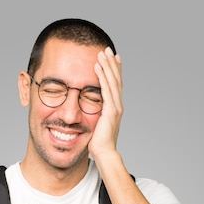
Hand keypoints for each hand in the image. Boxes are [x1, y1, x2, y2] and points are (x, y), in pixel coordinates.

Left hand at [88, 47, 122, 161]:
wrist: (104, 154)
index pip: (115, 85)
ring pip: (112, 81)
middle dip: (112, 63)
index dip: (114, 71)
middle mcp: (117, 105)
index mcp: (115, 108)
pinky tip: (97, 67)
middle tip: (108, 49)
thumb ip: (95, 116)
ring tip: (102, 53)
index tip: (113, 58)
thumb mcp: (96, 125)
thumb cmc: (99, 144)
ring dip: (107, 66)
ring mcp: (116, 107)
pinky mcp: (111, 111)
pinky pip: (106, 90)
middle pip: (116, 79)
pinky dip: (102, 77)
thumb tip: (86, 112)